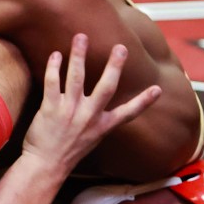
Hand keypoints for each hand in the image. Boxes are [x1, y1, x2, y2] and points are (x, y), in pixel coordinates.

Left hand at [22, 33, 160, 175]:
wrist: (45, 166)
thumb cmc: (67, 152)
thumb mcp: (90, 139)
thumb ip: (99, 120)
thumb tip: (104, 105)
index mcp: (102, 126)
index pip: (128, 113)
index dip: (144, 102)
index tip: (158, 89)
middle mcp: (89, 118)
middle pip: (106, 87)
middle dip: (114, 66)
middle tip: (121, 47)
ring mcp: (70, 112)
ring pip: (77, 78)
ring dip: (79, 55)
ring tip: (81, 37)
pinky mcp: (50, 110)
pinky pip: (53, 83)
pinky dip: (54, 66)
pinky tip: (56, 55)